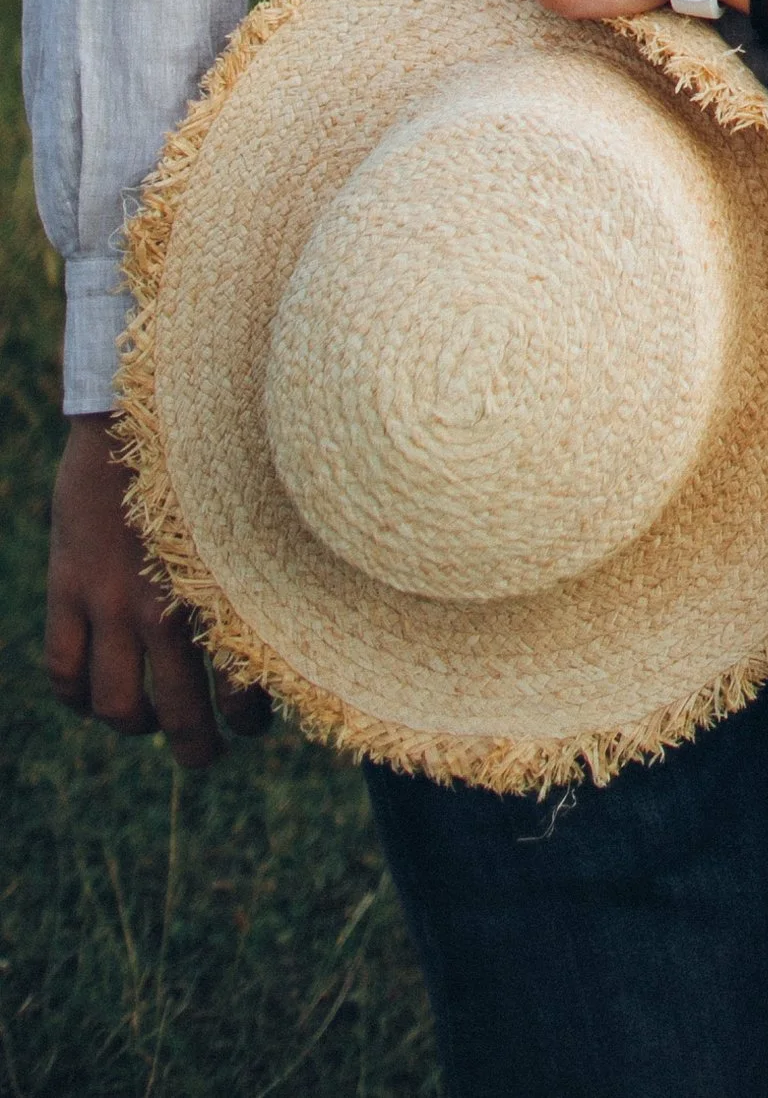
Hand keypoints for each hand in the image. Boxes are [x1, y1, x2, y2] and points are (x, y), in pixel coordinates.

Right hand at [47, 415, 269, 769]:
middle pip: (177, 712)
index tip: (255, 723)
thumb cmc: (217, 448)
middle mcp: (166, 604)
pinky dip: (76, 695)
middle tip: (207, 757)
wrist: (142, 404)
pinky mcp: (69, 585)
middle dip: (196, 746)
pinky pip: (63, 670)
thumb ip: (266, 557)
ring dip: (135, 725)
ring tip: (149, 724)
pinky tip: (92, 694)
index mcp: (222, 586)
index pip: (241, 683)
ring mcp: (110, 600)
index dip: (249, 716)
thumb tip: (308, 597)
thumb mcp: (254, 506)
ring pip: (116, 705)